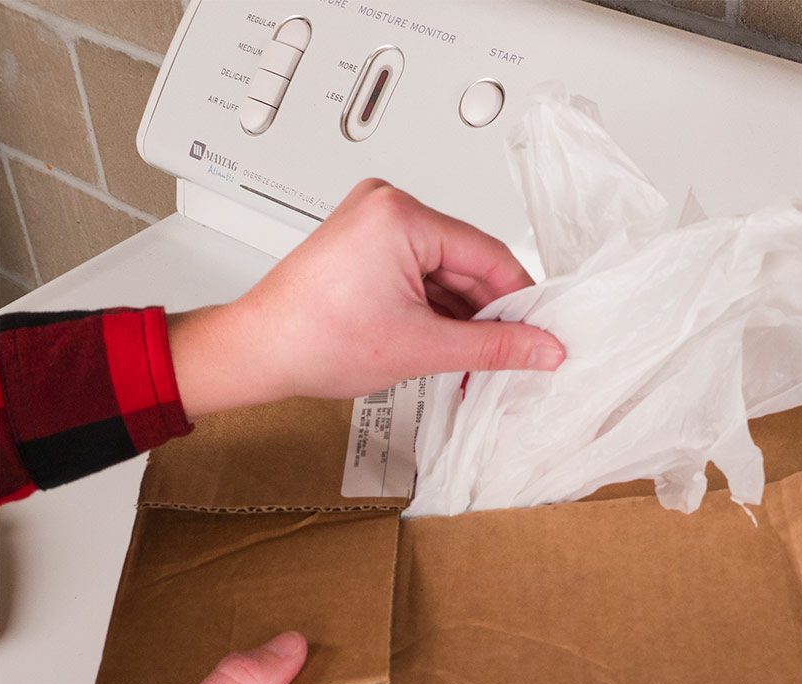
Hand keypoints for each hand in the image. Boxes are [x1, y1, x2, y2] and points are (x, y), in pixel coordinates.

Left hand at [167, 180, 564, 417]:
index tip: (543, 331)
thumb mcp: (423, 347)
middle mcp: (388, 206)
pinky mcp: (366, 245)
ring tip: (471, 359)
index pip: (489, 255)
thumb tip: (542, 348)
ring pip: (446, 274)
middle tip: (513, 355)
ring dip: (462, 317)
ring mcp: (374, 224)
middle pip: (467, 264)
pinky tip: (446, 344)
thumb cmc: (314, 339)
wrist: (258, 351)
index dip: (521, 300)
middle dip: (488, 314)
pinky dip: (436, 311)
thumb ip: (494, 347)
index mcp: (402, 215)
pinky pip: (420, 276)